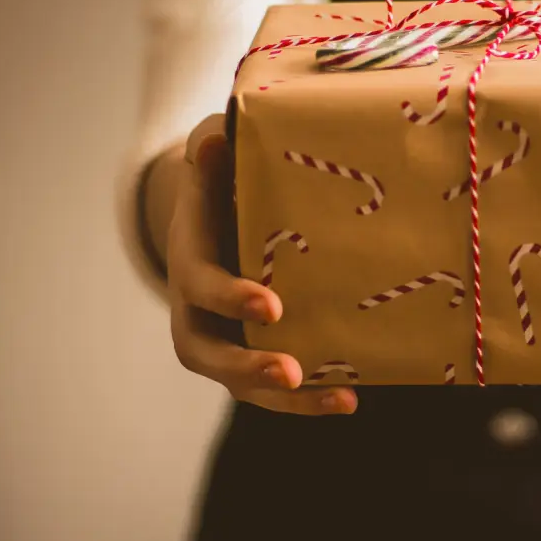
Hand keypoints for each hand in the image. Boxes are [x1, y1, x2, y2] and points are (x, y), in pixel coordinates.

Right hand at [167, 114, 357, 414]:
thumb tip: (214, 141)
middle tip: (290, 371)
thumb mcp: (214, 156)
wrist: (215, 213)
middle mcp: (196, 310)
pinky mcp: (250, 353)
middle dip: (247, 366)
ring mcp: (222, 337)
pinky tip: (351, 397)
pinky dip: (308, 399)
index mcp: (189, 259)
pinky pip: (271, 388)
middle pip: (207, 353)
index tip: (272, 305)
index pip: (201, 285)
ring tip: (340, 399)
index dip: (231, 297)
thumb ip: (213, 148)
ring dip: (287, 399)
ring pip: (240, 383)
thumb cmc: (222, 179)